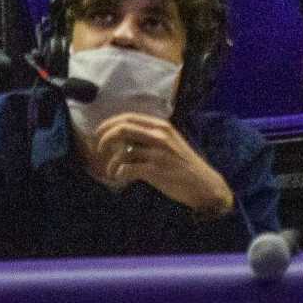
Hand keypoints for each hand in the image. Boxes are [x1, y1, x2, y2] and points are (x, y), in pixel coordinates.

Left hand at [89, 112, 233, 215]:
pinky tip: (120, 179)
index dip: (109, 124)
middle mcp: (159, 135)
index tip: (99, 134)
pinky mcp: (156, 170)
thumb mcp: (170, 143)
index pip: (128, 117)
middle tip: (98, 150)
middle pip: (122, 128)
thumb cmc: (184, 165)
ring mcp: (158, 153)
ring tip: (111, 172)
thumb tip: (122, 140)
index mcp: (161, 126)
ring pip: (122, 151)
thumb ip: (150, 137)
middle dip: (104, 138)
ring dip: (110, 163)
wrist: (204, 185)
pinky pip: (127, 169)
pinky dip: (118, 174)